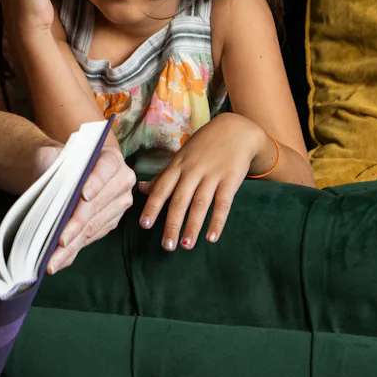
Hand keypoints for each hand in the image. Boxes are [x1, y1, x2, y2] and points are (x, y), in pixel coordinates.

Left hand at [43, 144, 134, 273]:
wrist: (61, 174)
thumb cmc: (58, 161)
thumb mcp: (52, 154)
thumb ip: (50, 159)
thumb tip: (49, 172)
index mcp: (111, 159)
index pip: (106, 168)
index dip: (96, 182)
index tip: (84, 195)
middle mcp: (121, 182)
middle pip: (98, 204)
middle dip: (78, 224)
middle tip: (61, 239)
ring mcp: (118, 205)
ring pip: (93, 227)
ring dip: (72, 245)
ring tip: (53, 259)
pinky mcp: (109, 223)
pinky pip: (90, 239)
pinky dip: (72, 251)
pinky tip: (58, 261)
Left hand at [137, 112, 266, 249]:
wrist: (236, 130)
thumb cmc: (203, 146)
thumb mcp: (181, 157)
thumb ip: (163, 175)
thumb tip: (140, 189)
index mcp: (178, 166)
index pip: (162, 188)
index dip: (153, 206)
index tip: (144, 225)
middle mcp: (193, 171)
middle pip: (180, 200)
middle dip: (172, 224)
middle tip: (166, 246)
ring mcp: (212, 175)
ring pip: (200, 204)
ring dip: (192, 226)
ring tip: (186, 245)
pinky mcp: (231, 180)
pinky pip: (223, 204)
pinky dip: (217, 221)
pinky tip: (212, 238)